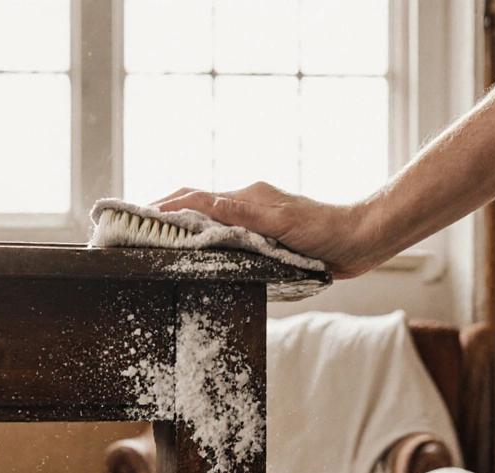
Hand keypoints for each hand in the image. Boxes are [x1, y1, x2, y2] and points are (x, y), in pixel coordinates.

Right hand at [155, 182, 381, 278]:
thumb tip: (203, 202)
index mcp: (247, 197)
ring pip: (208, 220)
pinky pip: (225, 237)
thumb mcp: (281, 221)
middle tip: (134, 226)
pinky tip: (195, 253)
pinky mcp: (264, 238)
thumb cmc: (325, 230)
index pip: (195, 197)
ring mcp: (254, 222)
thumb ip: (242, 213)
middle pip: (196, 204)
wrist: (360, 241)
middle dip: (164, 211)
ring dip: (181, 226)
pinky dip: (203, 240)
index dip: (164, 205)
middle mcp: (247, 206)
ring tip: (154, 240)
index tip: (135, 213)